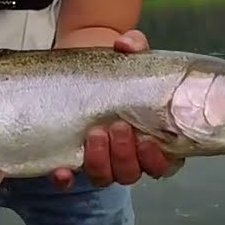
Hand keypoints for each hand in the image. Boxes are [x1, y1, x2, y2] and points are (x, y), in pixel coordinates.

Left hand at [49, 29, 174, 189]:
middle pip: (131, 172)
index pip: (163, 164)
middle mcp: (127, 155)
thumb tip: (126, 44)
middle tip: (117, 127)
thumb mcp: (128, 54)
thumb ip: (133, 46)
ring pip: (104, 177)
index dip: (157, 160)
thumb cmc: (116, 68)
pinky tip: (62, 171)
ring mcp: (100, 160)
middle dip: (124, 154)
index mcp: (151, 138)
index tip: (148, 140)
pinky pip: (69, 181)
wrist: (83, 69)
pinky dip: (66, 180)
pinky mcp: (72, 158)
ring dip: (100, 161)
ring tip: (94, 134)